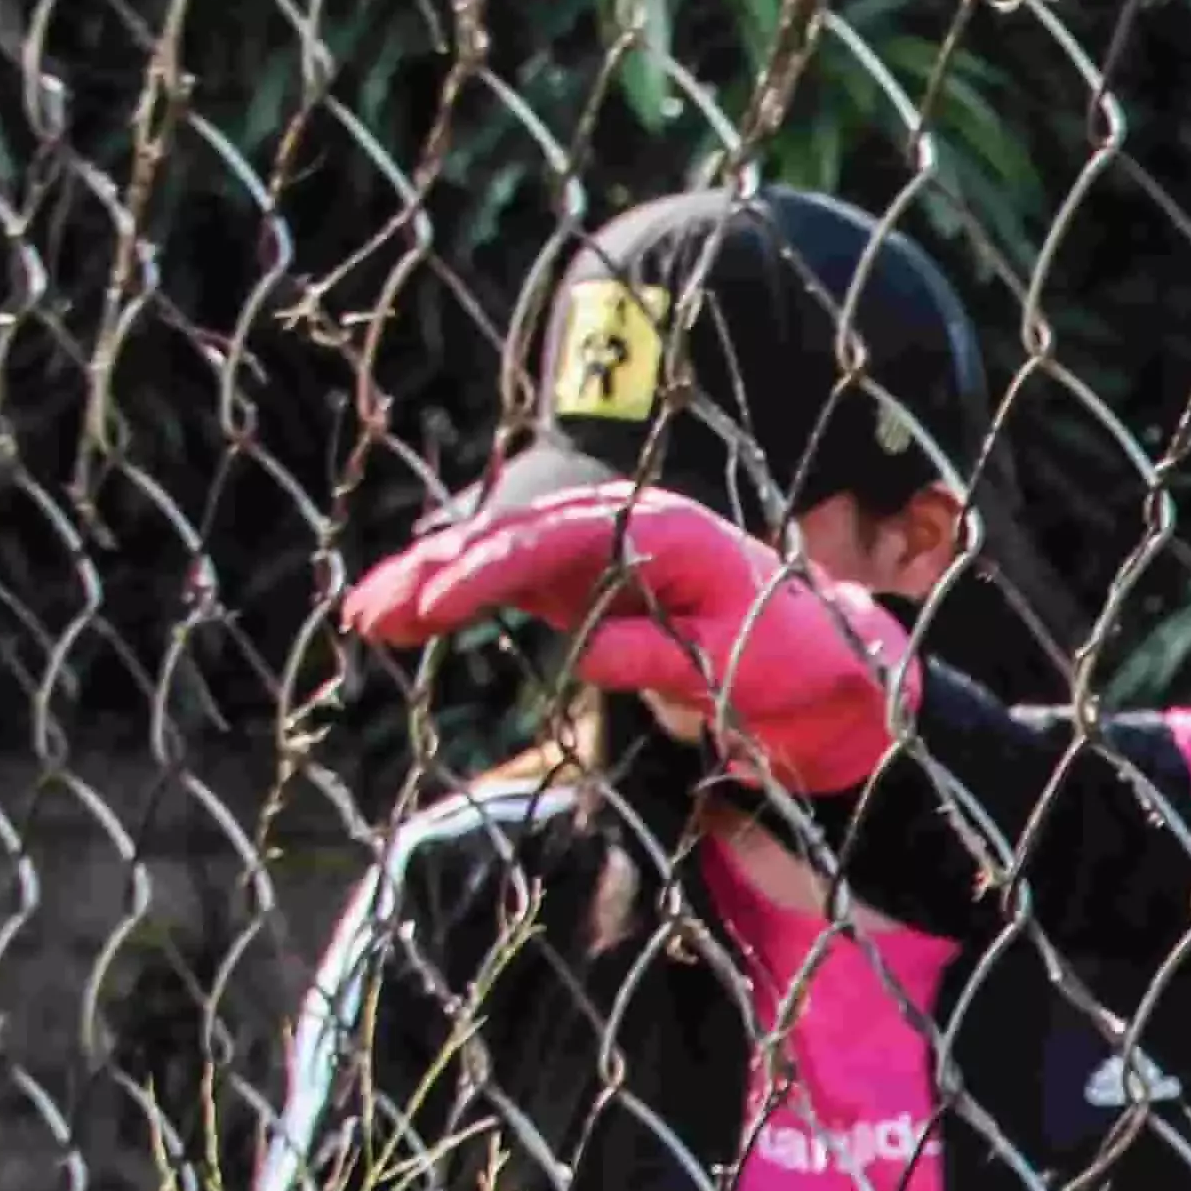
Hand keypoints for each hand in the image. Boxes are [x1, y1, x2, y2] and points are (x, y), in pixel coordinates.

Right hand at [341, 483, 912, 795]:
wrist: (824, 665)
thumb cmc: (791, 658)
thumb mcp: (739, 664)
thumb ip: (664, 658)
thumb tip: (583, 657)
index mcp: (660, 529)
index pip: (559, 539)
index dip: (492, 569)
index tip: (438, 602)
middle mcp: (618, 524)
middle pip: (510, 538)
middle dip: (437, 570)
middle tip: (374, 609)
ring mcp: (592, 552)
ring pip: (494, 556)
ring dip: (427, 582)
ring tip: (365, 616)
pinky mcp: (577, 584)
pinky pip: (501, 584)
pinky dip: (450, 598)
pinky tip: (396, 619)